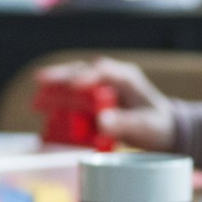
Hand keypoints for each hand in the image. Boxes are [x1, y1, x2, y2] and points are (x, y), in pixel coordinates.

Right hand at [33, 58, 176, 149]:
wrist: (163, 131)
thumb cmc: (158, 125)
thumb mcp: (146, 126)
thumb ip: (125, 123)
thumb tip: (102, 121)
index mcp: (126, 78)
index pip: (104, 70)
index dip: (87, 76)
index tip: (74, 85)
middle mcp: (110, 80)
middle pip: (81, 72)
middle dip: (61, 77)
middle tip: (41, 81)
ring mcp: (100, 90)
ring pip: (73, 83)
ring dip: (55, 90)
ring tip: (37, 100)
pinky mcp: (93, 103)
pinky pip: (73, 100)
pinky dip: (59, 105)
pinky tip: (45, 112)